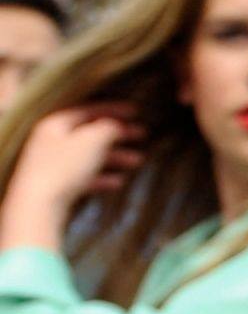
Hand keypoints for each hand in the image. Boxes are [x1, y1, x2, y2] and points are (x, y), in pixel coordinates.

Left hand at [2, 106, 139, 245]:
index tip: (135, 111)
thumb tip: (116, 126)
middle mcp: (51, 141)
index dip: (114, 109)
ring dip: (115, 157)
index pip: (88, 111)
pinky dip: (102, 177)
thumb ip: (109, 127)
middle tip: (141, 133)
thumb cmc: (64, 167)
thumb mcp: (94, 140)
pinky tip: (118, 182)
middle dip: (118, 135)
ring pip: (89, 156)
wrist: (39, 204)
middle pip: (90, 134)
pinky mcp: (55, 185)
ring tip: (137, 161)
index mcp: (55, 124)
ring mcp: (51, 164)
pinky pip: (83, 176)